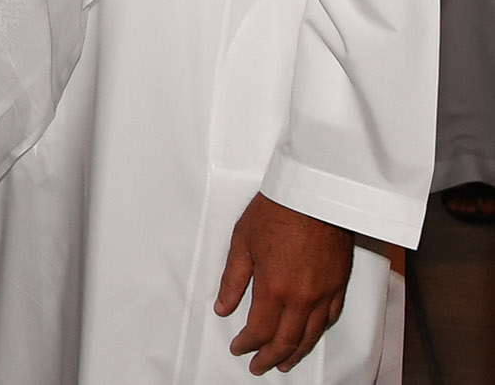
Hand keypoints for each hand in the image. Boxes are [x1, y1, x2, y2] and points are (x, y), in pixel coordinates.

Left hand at [215, 192, 353, 373]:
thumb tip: (222, 307)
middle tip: (259, 366)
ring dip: (295, 352)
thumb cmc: (276, 210)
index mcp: (274, 288)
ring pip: (310, 335)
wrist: (312, 194)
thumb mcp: (242, 242)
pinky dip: (317, 332)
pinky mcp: (338, 284)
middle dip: (270, 357)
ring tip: (284, 362)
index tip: (239, 348)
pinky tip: (309, 335)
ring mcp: (323, 293)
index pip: (260, 330)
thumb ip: (233, 280)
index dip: (247, 344)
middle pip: (286, 340)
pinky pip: (330, 318)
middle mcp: (302, 298)